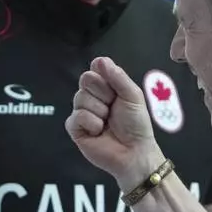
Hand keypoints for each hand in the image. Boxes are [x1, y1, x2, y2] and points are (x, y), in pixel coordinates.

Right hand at [65, 57, 164, 188]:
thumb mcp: (132, 95)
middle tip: (113, 109)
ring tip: (107, 123)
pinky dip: (92, 124)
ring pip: (80, 98)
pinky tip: (98, 132)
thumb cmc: (136, 124)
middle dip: (103, 95)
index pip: (94, 69)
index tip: (116, 91)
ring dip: (100, 111)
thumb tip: (99, 60)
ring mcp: (81, 112)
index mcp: (105, 87)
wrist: (134, 151)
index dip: (105, 78)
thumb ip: (117, 76)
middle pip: (85, 80)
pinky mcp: (75, 128)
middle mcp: (91, 97)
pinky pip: (77, 116)